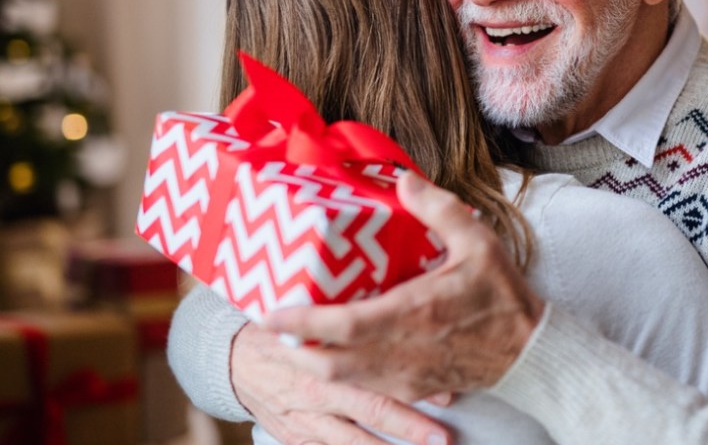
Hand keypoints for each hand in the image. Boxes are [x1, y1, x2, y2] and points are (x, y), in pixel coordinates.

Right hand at [230, 321, 450, 444]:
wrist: (235, 360)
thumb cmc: (287, 329)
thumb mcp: (314, 315)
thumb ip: (353, 317)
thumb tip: (409, 304)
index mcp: (323, 354)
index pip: (372, 371)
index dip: (410, 386)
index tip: (446, 394)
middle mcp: (316, 390)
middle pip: (370, 411)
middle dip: (408, 426)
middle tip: (442, 437)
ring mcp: (305, 420)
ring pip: (352, 442)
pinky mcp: (295, 438)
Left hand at [262, 173, 544, 401]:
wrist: (531, 351)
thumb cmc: (504, 297)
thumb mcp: (479, 242)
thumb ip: (439, 209)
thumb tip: (404, 179)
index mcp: (413, 313)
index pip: (341, 326)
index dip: (299, 323)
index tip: (268, 313)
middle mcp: (403, 350)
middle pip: (329, 362)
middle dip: (293, 348)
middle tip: (270, 326)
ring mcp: (408, 375)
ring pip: (344, 381)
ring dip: (313, 364)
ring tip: (294, 341)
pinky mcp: (416, 388)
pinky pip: (368, 388)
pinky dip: (343, 376)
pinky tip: (337, 357)